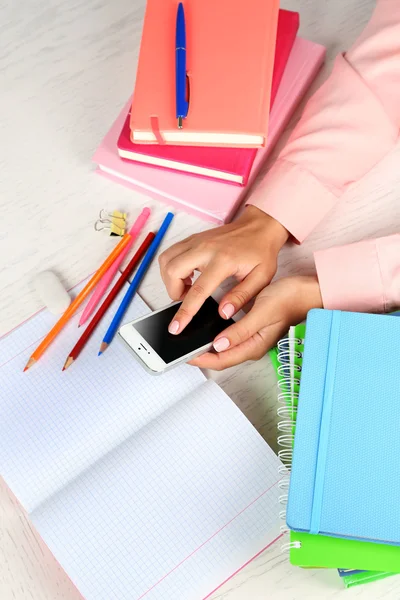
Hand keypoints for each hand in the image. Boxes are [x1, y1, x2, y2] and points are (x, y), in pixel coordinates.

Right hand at [159, 206, 288, 334]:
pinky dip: (172, 267)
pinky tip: (186, 274)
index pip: (198, 290)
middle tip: (187, 298)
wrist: (260, 226)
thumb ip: (241, 296)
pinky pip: (170, 253)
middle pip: (172, 271)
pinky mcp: (192, 239)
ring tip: (186, 287)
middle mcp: (205, 248)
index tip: (176, 327)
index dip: (185, 311)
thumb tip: (223, 313)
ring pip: (166, 260)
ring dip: (170, 279)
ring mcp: (196, 241)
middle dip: (173, 291)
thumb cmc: (261, 252)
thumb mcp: (261, 278)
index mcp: (223, 261)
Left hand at [189, 275, 322, 369]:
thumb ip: (241, 330)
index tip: (183, 353)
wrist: (307, 291)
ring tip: (189, 336)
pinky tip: (206, 326)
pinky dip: (214, 334)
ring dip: (206, 345)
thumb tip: (219, 344)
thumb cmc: (289, 300)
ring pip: (223, 347)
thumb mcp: (263, 312)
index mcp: (254, 346)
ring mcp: (251, 338)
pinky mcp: (251, 329)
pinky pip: (228, 337)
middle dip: (199, 353)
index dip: (200, 358)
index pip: (220, 359)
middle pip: (219, 357)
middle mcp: (251, 345)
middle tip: (180, 345)